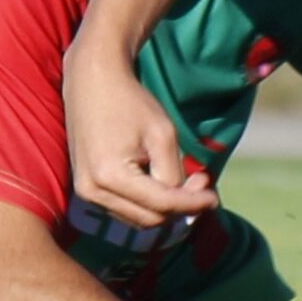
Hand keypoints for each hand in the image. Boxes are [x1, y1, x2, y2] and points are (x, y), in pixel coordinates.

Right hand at [63, 31, 217, 228]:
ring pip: (137, 219)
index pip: (162, 204)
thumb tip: (189, 201)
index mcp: (110, 176)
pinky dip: (147, 203)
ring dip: (165, 208)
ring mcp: (86, 193)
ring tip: (185, 185)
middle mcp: (93, 191)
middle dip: (180, 207)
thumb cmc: (130, 102)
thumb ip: (174, 172)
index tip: (215, 198)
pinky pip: (124, 209)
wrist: (92, 82)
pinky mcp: (86, 189)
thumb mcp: (162, 134)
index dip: (193, 204)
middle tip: (202, 185)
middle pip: (150, 219)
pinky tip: (161, 183)